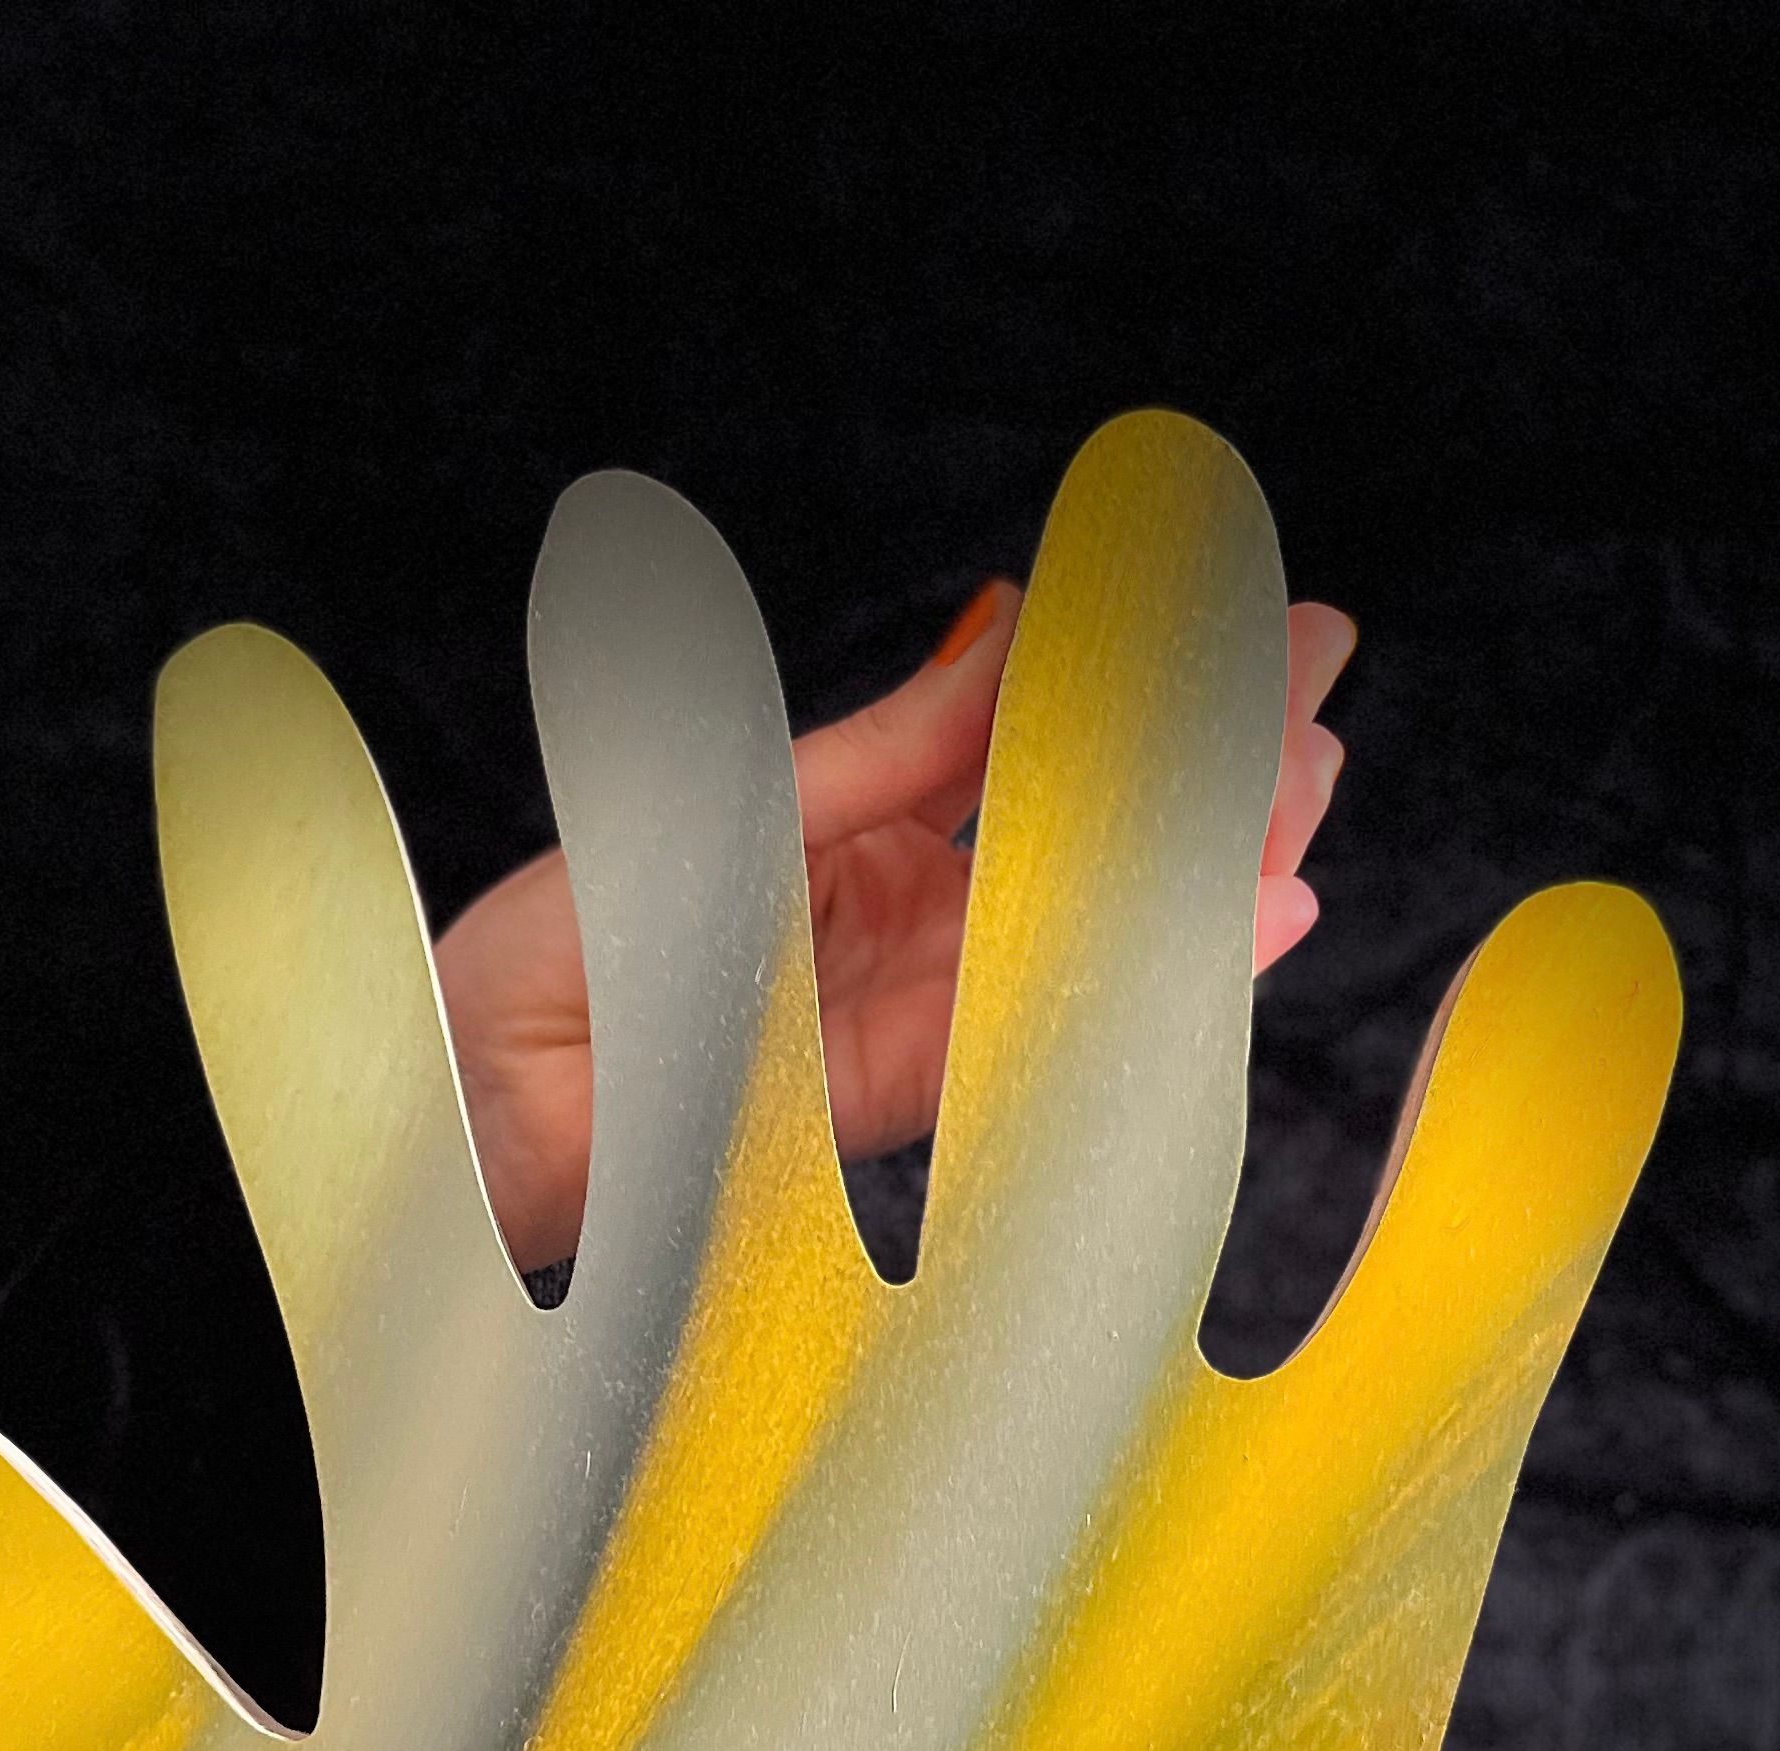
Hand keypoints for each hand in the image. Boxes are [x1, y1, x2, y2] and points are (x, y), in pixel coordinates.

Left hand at [435, 582, 1360, 1270]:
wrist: (453, 1097)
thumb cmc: (547, 955)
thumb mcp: (731, 808)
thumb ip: (890, 749)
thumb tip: (1019, 625)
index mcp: (859, 859)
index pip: (1032, 764)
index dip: (1145, 692)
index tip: (1255, 616)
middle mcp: (899, 944)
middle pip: (1086, 850)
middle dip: (1214, 765)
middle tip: (1326, 675)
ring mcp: (899, 1024)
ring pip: (1082, 937)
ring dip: (1208, 858)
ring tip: (1311, 774)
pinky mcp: (882, 1106)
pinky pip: (1026, 1024)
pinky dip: (1135, 970)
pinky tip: (1239, 908)